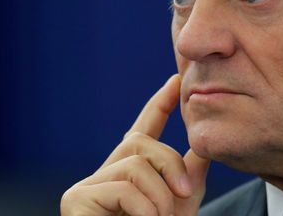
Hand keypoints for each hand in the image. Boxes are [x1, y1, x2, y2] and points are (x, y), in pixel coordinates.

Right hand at [60, 74, 210, 215]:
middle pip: (141, 143)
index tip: (175, 80)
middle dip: (170, 167)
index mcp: (129, 175)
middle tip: (183, 197)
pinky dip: (144, 210)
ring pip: (135, 164)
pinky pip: (124, 187)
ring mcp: (86, 187)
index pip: (142, 130)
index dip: (159, 105)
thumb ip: (188, 174)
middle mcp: (104, 175)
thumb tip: (206, 143)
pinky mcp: (75, 201)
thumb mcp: (180, 207)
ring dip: (160, 198)